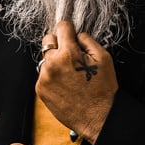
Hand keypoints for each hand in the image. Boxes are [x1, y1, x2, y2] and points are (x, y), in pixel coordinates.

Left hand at [35, 20, 116, 144]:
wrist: (98, 118)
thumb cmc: (102, 90)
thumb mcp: (104, 58)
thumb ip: (87, 40)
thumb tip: (77, 34)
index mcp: (68, 54)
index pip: (61, 26)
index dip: (69, 29)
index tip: (72, 36)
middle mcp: (52, 64)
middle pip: (48, 40)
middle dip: (59, 44)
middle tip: (72, 56)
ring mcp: (44, 77)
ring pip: (45, 58)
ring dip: (55, 61)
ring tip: (70, 74)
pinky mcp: (40, 89)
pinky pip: (43, 74)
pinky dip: (52, 76)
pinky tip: (66, 84)